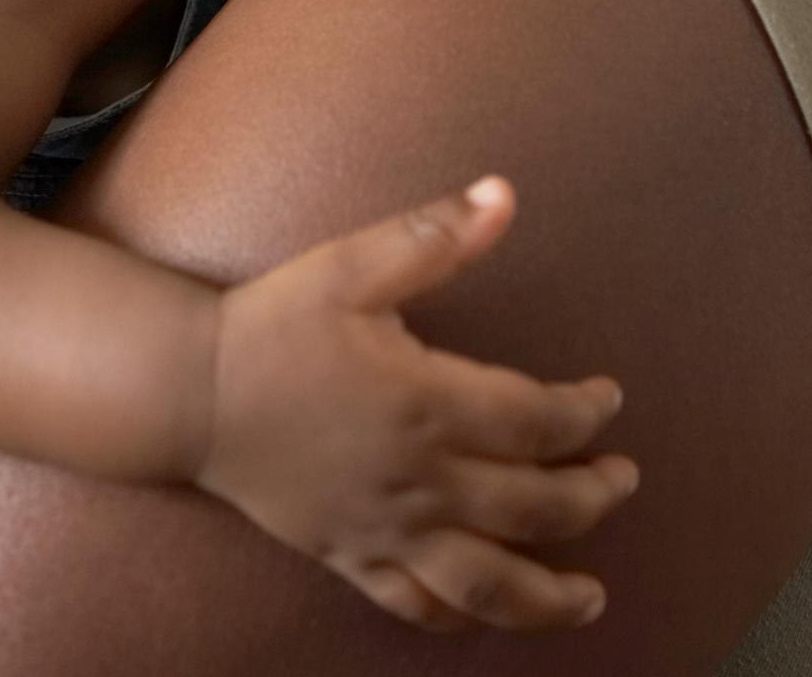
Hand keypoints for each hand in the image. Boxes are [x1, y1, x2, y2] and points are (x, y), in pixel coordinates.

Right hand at [191, 176, 636, 633]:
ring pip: (487, 583)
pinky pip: (416, 604)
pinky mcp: (350, 555)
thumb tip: (505, 194)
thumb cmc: (273, 324)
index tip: (608, 398)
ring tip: (591, 595)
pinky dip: (462, 618)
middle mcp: (418, 479)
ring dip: (550, 596)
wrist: (189, 393)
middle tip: (623, 479)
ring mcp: (385, 527)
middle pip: (535, 507)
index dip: (588, 413)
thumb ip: (435, 236)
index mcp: (427, 402)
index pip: (539, 421)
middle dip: (593, 497)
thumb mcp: (352, 264)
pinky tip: (490, 613)